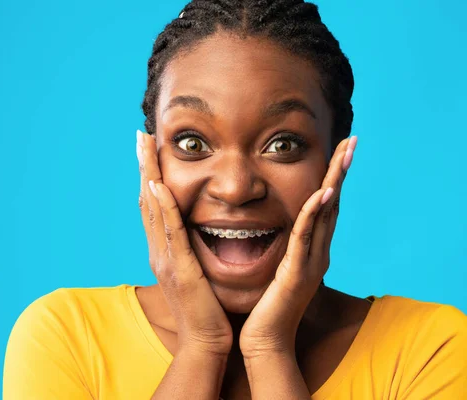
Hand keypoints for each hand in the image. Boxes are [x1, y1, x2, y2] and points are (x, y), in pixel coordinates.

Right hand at [137, 130, 232, 355]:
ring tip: (145, 146)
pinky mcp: (179, 270)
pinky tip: (159, 185)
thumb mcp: (197, 273)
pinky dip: (163, 207)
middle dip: (144, 166)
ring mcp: (165, 260)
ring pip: (153, 209)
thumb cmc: (206, 310)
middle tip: (141, 135)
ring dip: (148, 175)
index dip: (150, 175)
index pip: (154, 205)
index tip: (149, 148)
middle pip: (147, 200)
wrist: (206, 343)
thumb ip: (192, 251)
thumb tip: (197, 231)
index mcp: (164, 251)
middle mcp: (158, 251)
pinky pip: (171, 232)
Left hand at [239, 136, 357, 357]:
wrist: (264, 338)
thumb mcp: (276, 266)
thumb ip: (282, 245)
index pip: (324, 206)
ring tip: (344, 155)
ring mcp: (311, 262)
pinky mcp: (297, 273)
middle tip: (352, 140)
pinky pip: (306, 238)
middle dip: (340, 171)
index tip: (338, 149)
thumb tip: (276, 223)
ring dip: (334, 183)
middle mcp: (317, 252)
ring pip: (325, 215)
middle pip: (332, 204)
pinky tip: (323, 193)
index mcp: (309, 249)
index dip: (332, 177)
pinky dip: (315, 215)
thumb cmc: (265, 304)